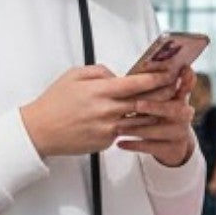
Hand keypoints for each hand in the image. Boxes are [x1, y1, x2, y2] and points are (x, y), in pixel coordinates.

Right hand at [21, 65, 161, 158]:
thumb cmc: (55, 102)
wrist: (40, 131)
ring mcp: (108, 129)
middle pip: (144, 102)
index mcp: (100, 91)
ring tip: (165, 107)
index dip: (155, 79)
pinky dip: (130, 126)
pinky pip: (124, 132)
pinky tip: (137, 121)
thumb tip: (118, 76)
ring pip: (140, 121)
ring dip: (154, 114)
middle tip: (175, 90)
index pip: (135, 83)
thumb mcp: (74, 76)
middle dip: (162, 95)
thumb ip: (100, 72)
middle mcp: (107, 111)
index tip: (168, 74)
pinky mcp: (106, 142)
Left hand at [116, 73, 196, 167]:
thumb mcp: (164, 98)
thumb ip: (159, 83)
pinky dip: (134, 145)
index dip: (186, 79)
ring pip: (157, 130)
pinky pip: (151, 147)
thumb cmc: (162, 115)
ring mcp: (179, 133)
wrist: (172, 145)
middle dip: (154, 106)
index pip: (187, 85)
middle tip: (137, 104)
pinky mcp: (171, 149)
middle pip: (173, 109)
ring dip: (136, 129)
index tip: (183, 69)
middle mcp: (184, 114)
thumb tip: (148, 66)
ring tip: (119, 127)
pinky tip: (120, 143)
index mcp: (181, 98)